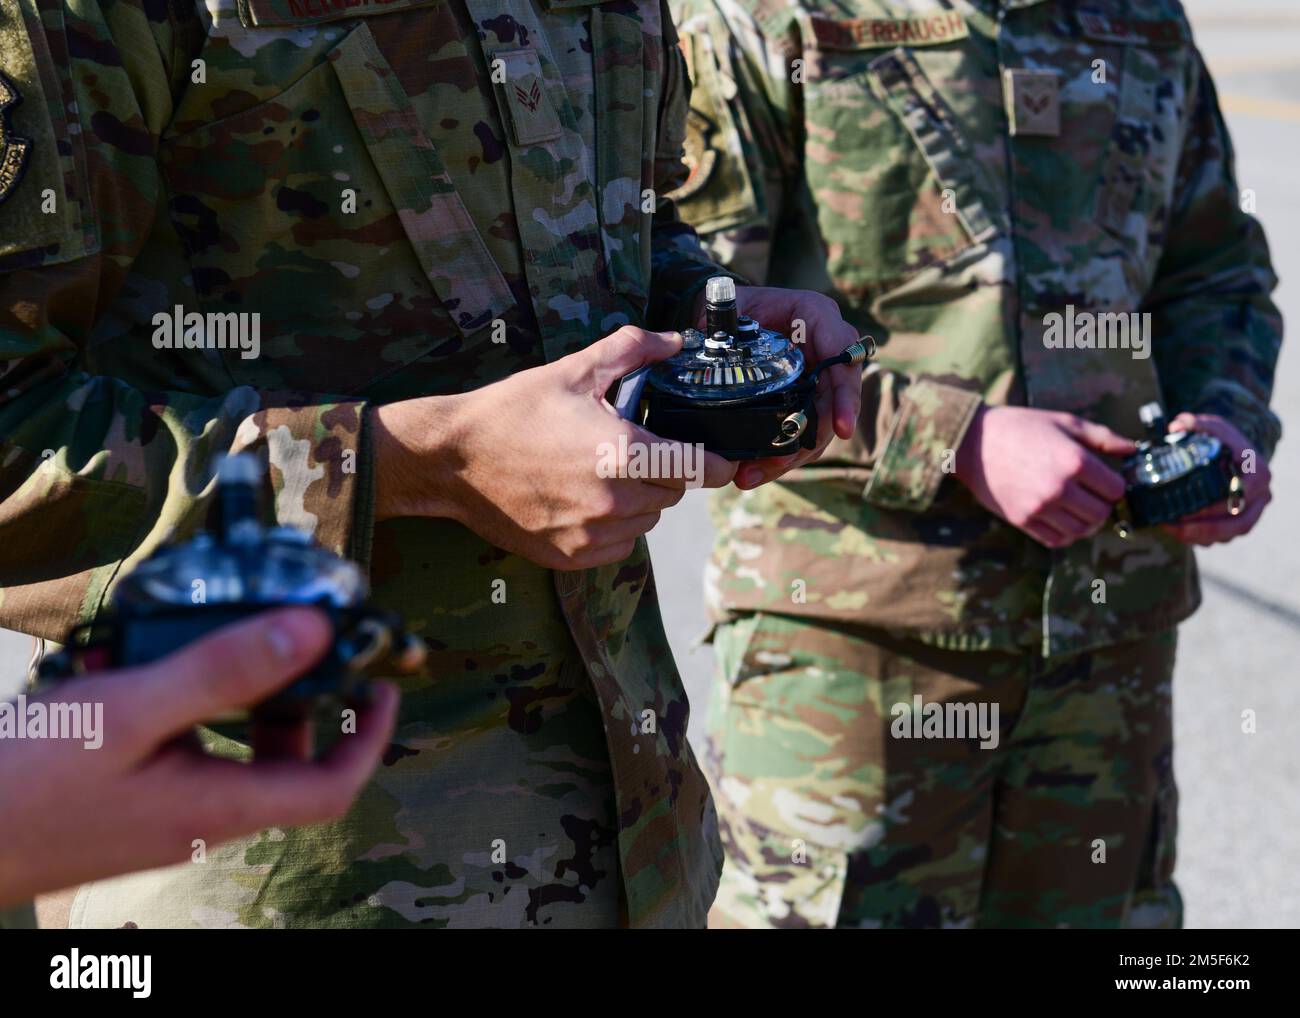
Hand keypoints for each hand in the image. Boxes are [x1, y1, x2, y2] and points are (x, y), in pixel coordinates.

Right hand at [0, 608, 399, 906]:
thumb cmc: (30, 780)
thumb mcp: (133, 710)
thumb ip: (223, 670)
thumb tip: (312, 631)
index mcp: (218, 805)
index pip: (330, 788)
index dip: (370, 737)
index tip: (383, 683)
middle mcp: (200, 817)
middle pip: (284, 765)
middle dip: (300, 702)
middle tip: (295, 644)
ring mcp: (162, 814)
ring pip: (228, 751)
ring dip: (231, 695)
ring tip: (208, 638)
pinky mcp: (127, 804)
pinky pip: (178, 750)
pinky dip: (177, 706)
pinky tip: (135, 663)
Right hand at [373, 326, 736, 569]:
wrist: (452, 460)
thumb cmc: (512, 411)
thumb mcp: (574, 370)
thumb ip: (632, 350)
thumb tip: (675, 340)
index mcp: (624, 452)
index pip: (700, 467)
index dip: (716, 460)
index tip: (716, 454)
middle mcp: (615, 500)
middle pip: (674, 493)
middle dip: (666, 471)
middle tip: (636, 448)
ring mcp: (593, 534)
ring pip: (649, 520)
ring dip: (640, 499)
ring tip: (605, 472)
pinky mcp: (572, 556)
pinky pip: (620, 546)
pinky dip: (615, 527)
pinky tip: (586, 500)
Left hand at [704, 286, 862, 488]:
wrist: (721, 318)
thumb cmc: (730, 308)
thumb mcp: (729, 308)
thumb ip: (729, 328)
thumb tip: (718, 353)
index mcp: (815, 317)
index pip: (842, 357)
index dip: (844, 395)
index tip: (842, 429)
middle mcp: (825, 348)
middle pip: (833, 402)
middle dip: (809, 439)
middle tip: (778, 464)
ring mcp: (816, 378)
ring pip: (818, 425)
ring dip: (790, 456)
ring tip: (752, 475)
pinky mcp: (803, 401)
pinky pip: (802, 433)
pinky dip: (780, 455)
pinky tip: (754, 471)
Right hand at [955, 406, 1134, 547]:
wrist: (973, 442)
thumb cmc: (1022, 426)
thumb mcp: (1065, 422)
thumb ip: (1103, 437)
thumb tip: (1134, 450)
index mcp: (1074, 461)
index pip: (1116, 489)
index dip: (1115, 485)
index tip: (1106, 480)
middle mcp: (1059, 487)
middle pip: (1101, 514)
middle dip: (1102, 505)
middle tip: (1093, 494)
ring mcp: (1039, 507)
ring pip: (1081, 530)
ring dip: (1085, 521)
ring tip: (1077, 507)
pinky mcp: (1022, 519)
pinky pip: (1056, 539)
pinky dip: (1065, 533)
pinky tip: (1061, 517)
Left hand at [1161, 412, 1270, 545]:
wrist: (1233, 455)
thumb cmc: (1223, 442)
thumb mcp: (1212, 428)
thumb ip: (1196, 424)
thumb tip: (1177, 426)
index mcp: (1257, 473)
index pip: (1241, 494)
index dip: (1214, 506)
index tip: (1186, 509)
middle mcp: (1260, 495)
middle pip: (1239, 522)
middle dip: (1204, 528)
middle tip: (1173, 524)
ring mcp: (1252, 511)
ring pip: (1231, 534)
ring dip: (1199, 536)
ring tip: (1170, 530)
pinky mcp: (1239, 523)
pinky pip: (1223, 538)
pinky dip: (1199, 538)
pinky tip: (1176, 532)